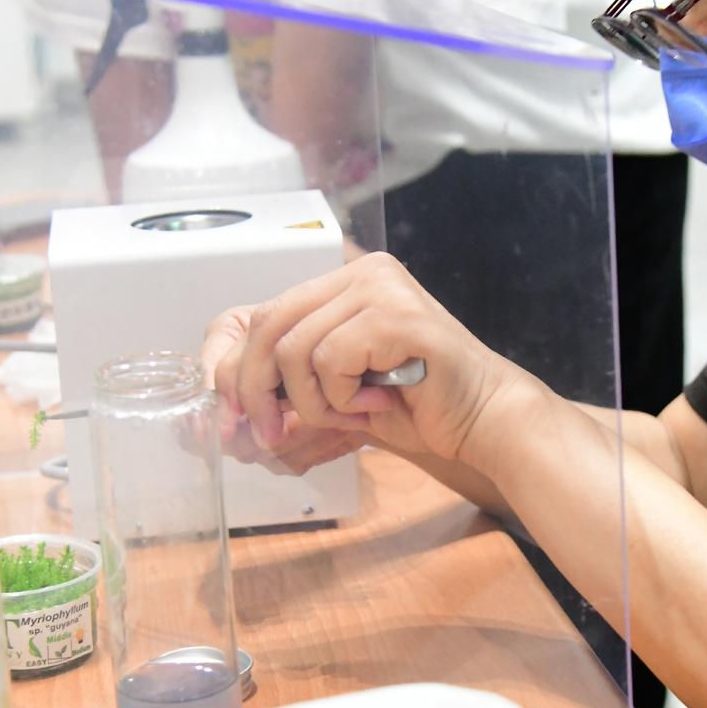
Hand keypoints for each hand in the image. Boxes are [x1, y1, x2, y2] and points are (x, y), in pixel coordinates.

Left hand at [208, 253, 523, 464]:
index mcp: (345, 282)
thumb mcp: (334, 389)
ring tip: (353, 410)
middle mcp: (363, 273)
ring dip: (313, 400)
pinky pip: (331, 360)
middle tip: (266, 434)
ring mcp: (381, 288)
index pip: (264, 313)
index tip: (232, 413)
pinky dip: (343, 397)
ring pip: (296, 348)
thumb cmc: (417, 405)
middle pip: (269, 324)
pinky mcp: (396, 315)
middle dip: (255, 388)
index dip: (235, 365)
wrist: (482, 419)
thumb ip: (287, 382)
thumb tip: (223, 399)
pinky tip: (378, 399)